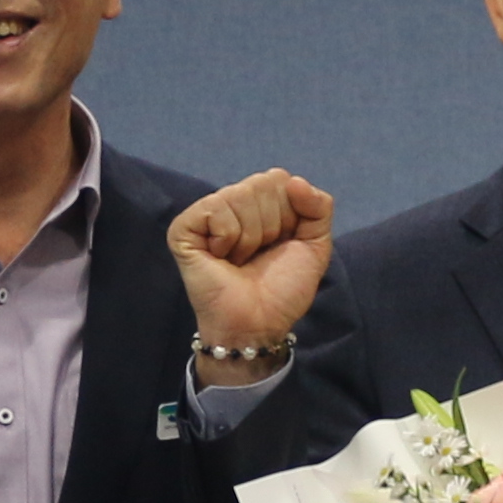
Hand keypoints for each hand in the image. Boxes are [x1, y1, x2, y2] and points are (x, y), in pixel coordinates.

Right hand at [171, 170, 335, 355]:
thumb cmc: (282, 290)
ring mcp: (206, 215)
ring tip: (239, 260)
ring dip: (250, 237)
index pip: (280, 179)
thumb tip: (294, 181)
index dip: (289, 214)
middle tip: (258, 255)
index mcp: (260, 203)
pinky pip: (216, 209)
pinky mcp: (184, 228)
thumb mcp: (314, 245)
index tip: (280, 244)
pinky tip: (220, 257)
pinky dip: (227, 238)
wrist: (258, 323)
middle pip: (261, 184)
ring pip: (240, 195)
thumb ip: (319, 207)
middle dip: (271, 225)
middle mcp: (232, 202)